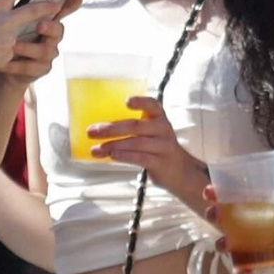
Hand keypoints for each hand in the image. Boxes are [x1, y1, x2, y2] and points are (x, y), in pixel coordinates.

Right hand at [0, 0, 78, 98]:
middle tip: (59, 3)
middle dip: (50, 5)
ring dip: (38, 27)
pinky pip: (13, 49)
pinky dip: (8, 48)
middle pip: (35, 9)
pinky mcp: (8, 56)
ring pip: (30, 30)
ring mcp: (8, 39)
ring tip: (43, 26)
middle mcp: (4, 20)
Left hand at [89, 96, 203, 203]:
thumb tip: (98, 130)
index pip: (152, 105)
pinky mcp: (160, 163)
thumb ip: (132, 129)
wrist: (181, 172)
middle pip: (135, 126)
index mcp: (159, 118)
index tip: (127, 101)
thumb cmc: (158, 149)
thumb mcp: (151, 133)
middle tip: (91, 131)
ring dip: (113, 145)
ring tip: (96, 149)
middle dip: (111, 128)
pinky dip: (125, 156)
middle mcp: (162, 130)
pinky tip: (112, 156)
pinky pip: (140, 158)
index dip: (140, 102)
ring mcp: (163, 146)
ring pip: (136, 143)